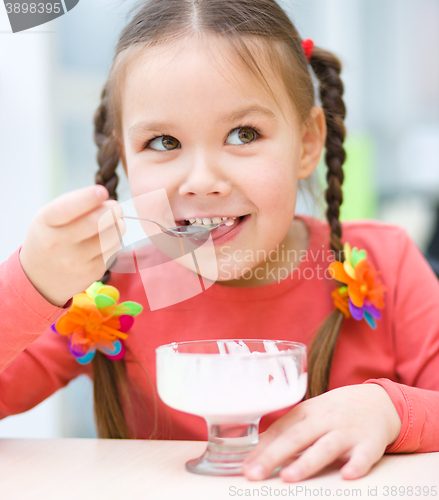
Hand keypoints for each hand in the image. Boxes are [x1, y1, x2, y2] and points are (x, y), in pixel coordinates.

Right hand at [19, 185, 124, 306]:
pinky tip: (107, 240)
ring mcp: (76, 261)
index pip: (67, 209)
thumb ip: (75, 205)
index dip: (87, 199)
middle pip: (96, 222)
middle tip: (116, 207)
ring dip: (118, 226)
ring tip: (113, 223)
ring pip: (111, 237)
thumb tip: (107, 200)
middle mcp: (59, 243)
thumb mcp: (50, 218)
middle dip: (113, 210)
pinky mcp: (91, 273)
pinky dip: (115, 241)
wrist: (40, 278)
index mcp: (46, 223)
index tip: (103, 191)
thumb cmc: (50, 238)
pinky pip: (113, 251)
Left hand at [242, 384, 401, 481]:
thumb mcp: (310, 414)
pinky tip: (347, 476)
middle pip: (296, 437)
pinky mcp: (370, 442)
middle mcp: (324, 420)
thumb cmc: (335, 411)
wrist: (377, 401)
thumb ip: (287, 430)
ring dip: (307, 462)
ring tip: (288, 477)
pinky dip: (357, 465)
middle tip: (254, 474)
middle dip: (273, 456)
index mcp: (306, 412)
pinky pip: (364, 455)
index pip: (280, 430)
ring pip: (325, 447)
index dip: (261, 448)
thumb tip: (257, 451)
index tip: (245, 466)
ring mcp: (347, 431)